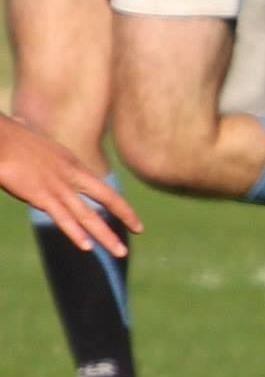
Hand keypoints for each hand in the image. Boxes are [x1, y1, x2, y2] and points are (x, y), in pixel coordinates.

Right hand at [0, 118, 140, 254]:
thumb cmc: (8, 137)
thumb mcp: (32, 139)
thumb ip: (34, 141)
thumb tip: (24, 124)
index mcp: (72, 163)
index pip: (101, 186)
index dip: (118, 202)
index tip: (129, 214)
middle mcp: (71, 175)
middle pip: (106, 198)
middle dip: (125, 215)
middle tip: (140, 230)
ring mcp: (57, 187)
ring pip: (88, 216)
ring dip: (105, 236)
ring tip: (120, 252)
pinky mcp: (40, 196)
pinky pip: (62, 218)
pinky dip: (76, 234)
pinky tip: (88, 247)